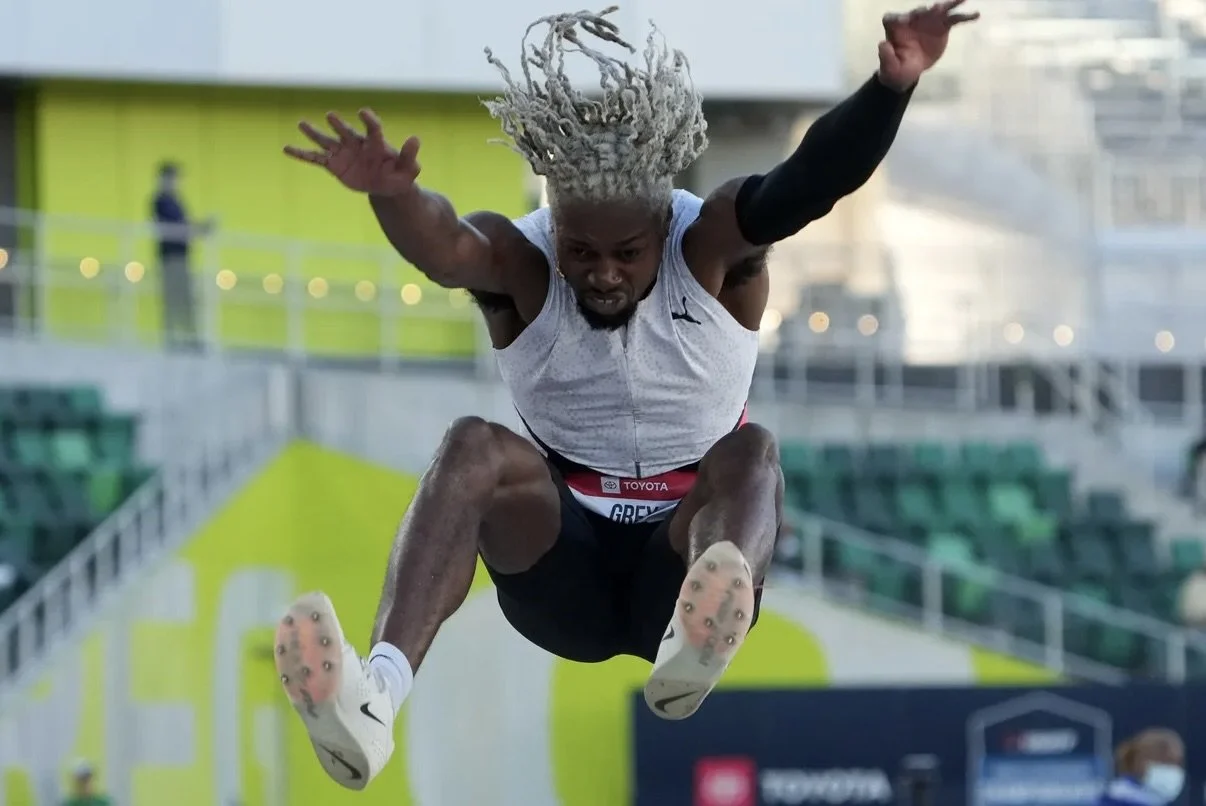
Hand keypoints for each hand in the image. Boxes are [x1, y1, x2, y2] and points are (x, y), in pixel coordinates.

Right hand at [284, 109, 420, 195]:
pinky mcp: (333, 164)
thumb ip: (410, 156)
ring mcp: (343, 153)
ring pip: (326, 141)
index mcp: (376, 143)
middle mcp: (356, 144)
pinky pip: (315, 158)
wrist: (385, 184)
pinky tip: (286, 148)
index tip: (363, 113)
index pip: (373, 129)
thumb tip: (415, 139)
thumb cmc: (399, 174)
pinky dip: (301, 154)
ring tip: (301, 123)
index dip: (369, 120)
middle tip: (331, 116)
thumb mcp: (408, 170)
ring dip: (315, 133)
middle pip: (346, 132)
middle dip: (339, 125)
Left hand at [877, 0, 978, 91]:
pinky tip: (976, 15)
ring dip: (950, 4)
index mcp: (895, 27)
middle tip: (933, 9)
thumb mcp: (888, 68)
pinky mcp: (942, 27)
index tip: (906, 21)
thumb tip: (883, 44)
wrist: (909, 71)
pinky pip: (954, 19)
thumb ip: (885, 56)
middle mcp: (912, 19)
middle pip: (918, 11)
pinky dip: (964, 17)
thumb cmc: (895, 69)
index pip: (893, 18)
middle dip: (925, 9)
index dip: (898, 17)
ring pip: (940, 10)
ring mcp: (929, 21)